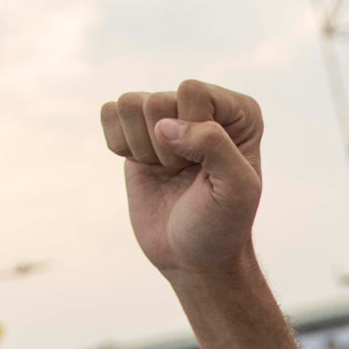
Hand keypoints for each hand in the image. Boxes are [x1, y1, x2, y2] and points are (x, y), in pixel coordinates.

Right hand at [101, 81, 265, 284]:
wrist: (193, 257)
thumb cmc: (221, 224)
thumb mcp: (236, 190)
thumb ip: (214, 146)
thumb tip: (164, 126)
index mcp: (238, 112)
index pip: (192, 91)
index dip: (191, 135)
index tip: (205, 169)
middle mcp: (202, 106)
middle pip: (157, 100)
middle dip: (165, 148)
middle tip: (184, 174)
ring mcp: (168, 117)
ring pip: (129, 104)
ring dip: (143, 148)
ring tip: (167, 171)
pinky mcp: (136, 131)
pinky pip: (109, 113)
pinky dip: (120, 145)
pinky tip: (145, 166)